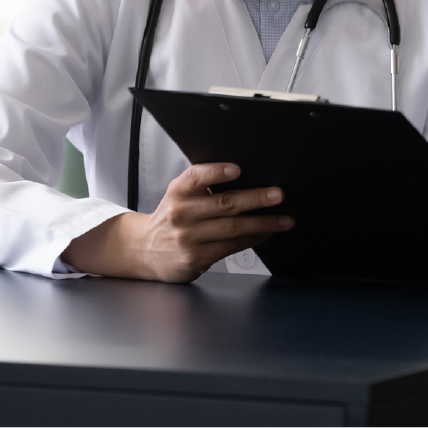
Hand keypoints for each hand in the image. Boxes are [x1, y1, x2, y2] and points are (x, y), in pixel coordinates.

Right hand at [60, 163, 292, 281]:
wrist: (144, 250)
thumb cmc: (170, 218)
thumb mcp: (178, 195)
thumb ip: (202, 186)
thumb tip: (246, 179)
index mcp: (178, 191)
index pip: (196, 177)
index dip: (216, 172)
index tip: (236, 169)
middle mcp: (180, 213)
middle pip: (224, 204)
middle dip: (256, 199)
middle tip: (278, 195)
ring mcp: (188, 238)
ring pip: (232, 228)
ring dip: (262, 223)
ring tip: (283, 220)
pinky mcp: (195, 258)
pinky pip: (230, 247)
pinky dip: (251, 239)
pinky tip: (264, 234)